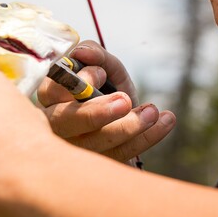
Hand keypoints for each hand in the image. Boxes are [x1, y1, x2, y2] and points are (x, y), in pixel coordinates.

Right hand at [37, 40, 175, 161]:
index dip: (78, 83)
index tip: (101, 73)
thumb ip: (95, 54)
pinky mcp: (97, 164)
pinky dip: (147, 138)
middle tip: (125, 101)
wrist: (123, 114)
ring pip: (95, 143)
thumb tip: (83, 52)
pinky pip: (120, 155)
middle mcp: (56, 124)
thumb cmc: (106, 86)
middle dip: (96, 112)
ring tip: (153, 111)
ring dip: (129, 126)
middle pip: (66, 123)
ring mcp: (74, 149)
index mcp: (51, 96)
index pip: (53, 92)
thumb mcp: (103, 66)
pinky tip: (166, 121)